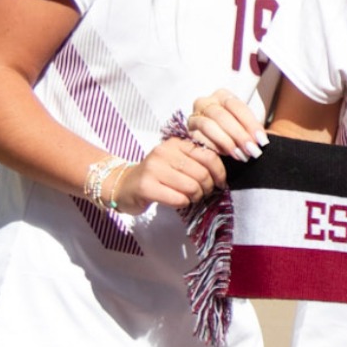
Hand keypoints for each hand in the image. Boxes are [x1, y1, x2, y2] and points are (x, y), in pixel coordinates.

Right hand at [112, 137, 227, 213]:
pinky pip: (178, 198)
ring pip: (192, 187)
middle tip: (203, 193)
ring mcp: (153, 169)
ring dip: (196, 197)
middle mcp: (164, 152)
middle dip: (207, 187)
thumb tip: (222, 174)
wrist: (124, 185)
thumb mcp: (176, 160)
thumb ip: (197, 160)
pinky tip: (177, 201)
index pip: (209, 156)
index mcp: (176, 143)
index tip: (220, 182)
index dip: (220, 172)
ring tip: (190, 197)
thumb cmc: (157, 175)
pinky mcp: (146, 187)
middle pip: (202, 173)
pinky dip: (183, 203)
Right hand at [186, 89, 267, 160]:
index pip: (236, 106)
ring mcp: (194, 116)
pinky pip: (198, 138)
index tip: (261, 140)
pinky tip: (226, 155)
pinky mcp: (187, 132)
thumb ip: (252, 128)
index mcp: (222, 96)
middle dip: (239, 134)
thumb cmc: (236, 130)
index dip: (250, 123)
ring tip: (241, 155)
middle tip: (252, 150)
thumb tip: (261, 141)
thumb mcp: (246, 125)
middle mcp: (205, 102)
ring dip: (227, 142)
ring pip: (208, 126)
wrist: (216, 141)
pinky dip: (214, 147)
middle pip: (222, 116)